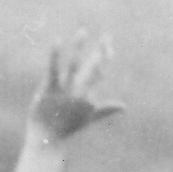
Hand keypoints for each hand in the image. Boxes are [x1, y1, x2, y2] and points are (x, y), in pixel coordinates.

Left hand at [28, 30, 126, 144]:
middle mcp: (80, 93)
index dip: (106, 59)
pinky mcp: (49, 90)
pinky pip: (53, 70)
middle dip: (101, 51)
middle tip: (108, 35)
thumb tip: (124, 107)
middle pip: (93, 68)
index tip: (109, 45)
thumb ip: (106, 109)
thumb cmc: (68, 129)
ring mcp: (65, 92)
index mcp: (90, 97)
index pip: (101, 74)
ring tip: (83, 30)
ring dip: (80, 47)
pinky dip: (55, 55)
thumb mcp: (88, 118)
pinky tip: (58, 40)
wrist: (48, 141)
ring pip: (75, 65)